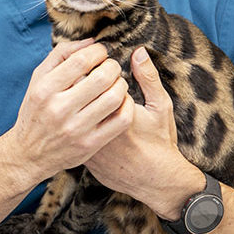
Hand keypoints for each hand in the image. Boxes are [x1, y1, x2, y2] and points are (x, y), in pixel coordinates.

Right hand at [7, 40, 133, 183]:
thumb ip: (61, 55)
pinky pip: (121, 120)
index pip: (81, 60)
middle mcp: (59, 109)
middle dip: (113, 66)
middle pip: (102, 77)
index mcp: (45, 89)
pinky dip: (127, 105)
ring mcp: (76, 129)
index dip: (98, 51)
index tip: (101, 53)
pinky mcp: (90, 145)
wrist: (28, 154)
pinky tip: (121, 101)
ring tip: (116, 83)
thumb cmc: (36, 110)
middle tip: (111, 67)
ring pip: (115, 97)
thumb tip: (92, 41)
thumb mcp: (38, 79)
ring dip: (121, 84)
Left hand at [85, 47, 203, 219]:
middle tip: (93, 77)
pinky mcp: (85, 157)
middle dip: (83, 83)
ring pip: (73, 116)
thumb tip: (139, 52)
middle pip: (77, 96)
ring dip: (78, 103)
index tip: (102, 65)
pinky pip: (75, 134)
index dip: (95, 70)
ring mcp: (87, 145)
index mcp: (113, 112)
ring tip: (91, 97)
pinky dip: (79, 124)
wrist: (154, 180)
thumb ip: (149, 78)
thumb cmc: (160, 142)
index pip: (92, 81)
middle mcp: (96, 129)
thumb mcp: (160, 107)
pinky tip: (91, 119)